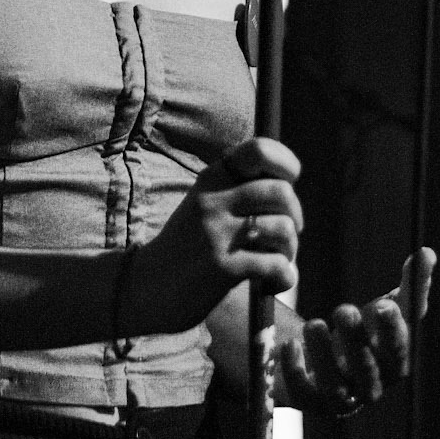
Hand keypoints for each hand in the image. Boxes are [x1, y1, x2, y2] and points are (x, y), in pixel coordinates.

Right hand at [132, 138, 303, 333]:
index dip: (286, 163)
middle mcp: (213, 199)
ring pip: (283, 228)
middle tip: (286, 236)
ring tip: (277, 263)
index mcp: (211, 179)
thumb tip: (288, 190)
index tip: (290, 182)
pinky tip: (272, 285)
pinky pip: (276, 264)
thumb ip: (237, 193)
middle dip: (295, 216)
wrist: (145, 288)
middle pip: (281, 191)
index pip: (259, 150)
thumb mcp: (204, 206)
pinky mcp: (223, 267)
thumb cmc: (186, 248)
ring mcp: (217, 233)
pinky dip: (285, 277)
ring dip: (290, 251)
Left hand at [281, 248, 435, 415]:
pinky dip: (296, 372)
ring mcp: (340, 400)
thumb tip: (427, 253)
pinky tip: (291, 343)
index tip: (384, 304)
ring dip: (324, 356)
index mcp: (393, 365)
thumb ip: (410, 286)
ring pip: (335, 389)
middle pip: (367, 373)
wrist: (325, 361)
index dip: (393, 331)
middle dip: (357, 342)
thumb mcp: (386, 309)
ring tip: (314, 323)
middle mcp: (370, 388)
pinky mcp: (309, 402)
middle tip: (344, 309)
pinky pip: (303, 395)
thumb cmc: (365, 333)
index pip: (399, 353)